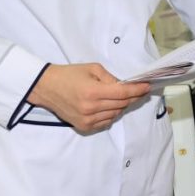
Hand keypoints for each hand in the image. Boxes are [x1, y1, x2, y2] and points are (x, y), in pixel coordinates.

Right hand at [27, 63, 149, 131]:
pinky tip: (108, 105)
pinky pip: (106, 122)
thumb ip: (111, 78)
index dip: (137, 90)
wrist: (47, 88)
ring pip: (115, 114)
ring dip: (121, 105)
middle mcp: (91, 108)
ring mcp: (87, 120)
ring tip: (119, 97)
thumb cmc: (70, 74)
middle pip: (121, 105)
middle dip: (132, 97)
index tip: (147, 87)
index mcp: (93, 92)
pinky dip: (111, 114)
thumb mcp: (92, 68)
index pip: (123, 94)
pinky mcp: (84, 127)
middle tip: (138, 90)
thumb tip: (125, 87)